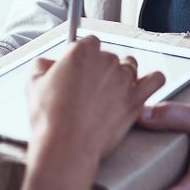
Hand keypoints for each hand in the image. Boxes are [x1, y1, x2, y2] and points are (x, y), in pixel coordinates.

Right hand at [27, 35, 165, 161]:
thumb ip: (42, 64)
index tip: (76, 69)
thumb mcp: (33, 83)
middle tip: (87, 89)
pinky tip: (143, 85)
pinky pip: (156, 80)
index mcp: (83, 51)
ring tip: (109, 92)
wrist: (66, 147)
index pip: (89, 42)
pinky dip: (152, 80)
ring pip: (130, 65)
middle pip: (108, 56)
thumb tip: (47, 63)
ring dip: (121, 75)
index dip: (82, 56)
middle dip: (99, 69)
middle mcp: (107, 60)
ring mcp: (124, 79)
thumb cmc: (49, 118)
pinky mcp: (136, 99)